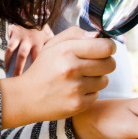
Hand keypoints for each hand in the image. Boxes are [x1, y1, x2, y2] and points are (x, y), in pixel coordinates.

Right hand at [0, 27, 116, 128]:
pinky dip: (89, 92)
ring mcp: (76, 88)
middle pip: (110, 64)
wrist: (27, 97)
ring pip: (105, 80)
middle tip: (93, 64)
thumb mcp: (53, 45)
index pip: (106, 47)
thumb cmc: (43, 68)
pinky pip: (96, 95)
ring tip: (80, 78)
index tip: (105, 50)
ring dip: (97, 79)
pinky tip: (75, 90)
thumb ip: (75, 34)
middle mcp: (72, 69)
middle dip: (105, 63)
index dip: (109, 47)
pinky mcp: (78, 104)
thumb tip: (97, 35)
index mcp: (67, 50)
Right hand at [5, 24, 53, 76]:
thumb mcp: (49, 36)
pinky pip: (4, 40)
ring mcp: (18, 36)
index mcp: (38, 42)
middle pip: (22, 56)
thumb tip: (58, 57)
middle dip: (17, 67)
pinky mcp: (11, 31)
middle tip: (15, 78)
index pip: (36, 58)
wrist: (33, 12)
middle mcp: (28, 40)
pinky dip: (0, 47)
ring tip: (4, 69)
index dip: (34, 68)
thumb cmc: (41, 27)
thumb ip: (52, 46)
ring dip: (6, 60)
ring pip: (10, 49)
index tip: (32, 78)